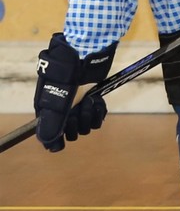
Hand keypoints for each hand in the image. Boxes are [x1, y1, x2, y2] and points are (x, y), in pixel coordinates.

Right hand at [34, 33, 115, 151]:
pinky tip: (96, 101)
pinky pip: (99, 117)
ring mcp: (79, 107)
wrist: (83, 62)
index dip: (63, 135)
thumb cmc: (66, 82)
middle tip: (77, 111)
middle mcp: (64, 113)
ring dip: (89, 116)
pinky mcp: (93, 102)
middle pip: (74, 133)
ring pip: (88, 127)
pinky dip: (99, 111)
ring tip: (88, 102)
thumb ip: (52, 126)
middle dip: (78, 124)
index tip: (67, 131)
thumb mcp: (56, 105)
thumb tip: (51, 148)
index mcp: (50, 114)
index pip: (56, 136)